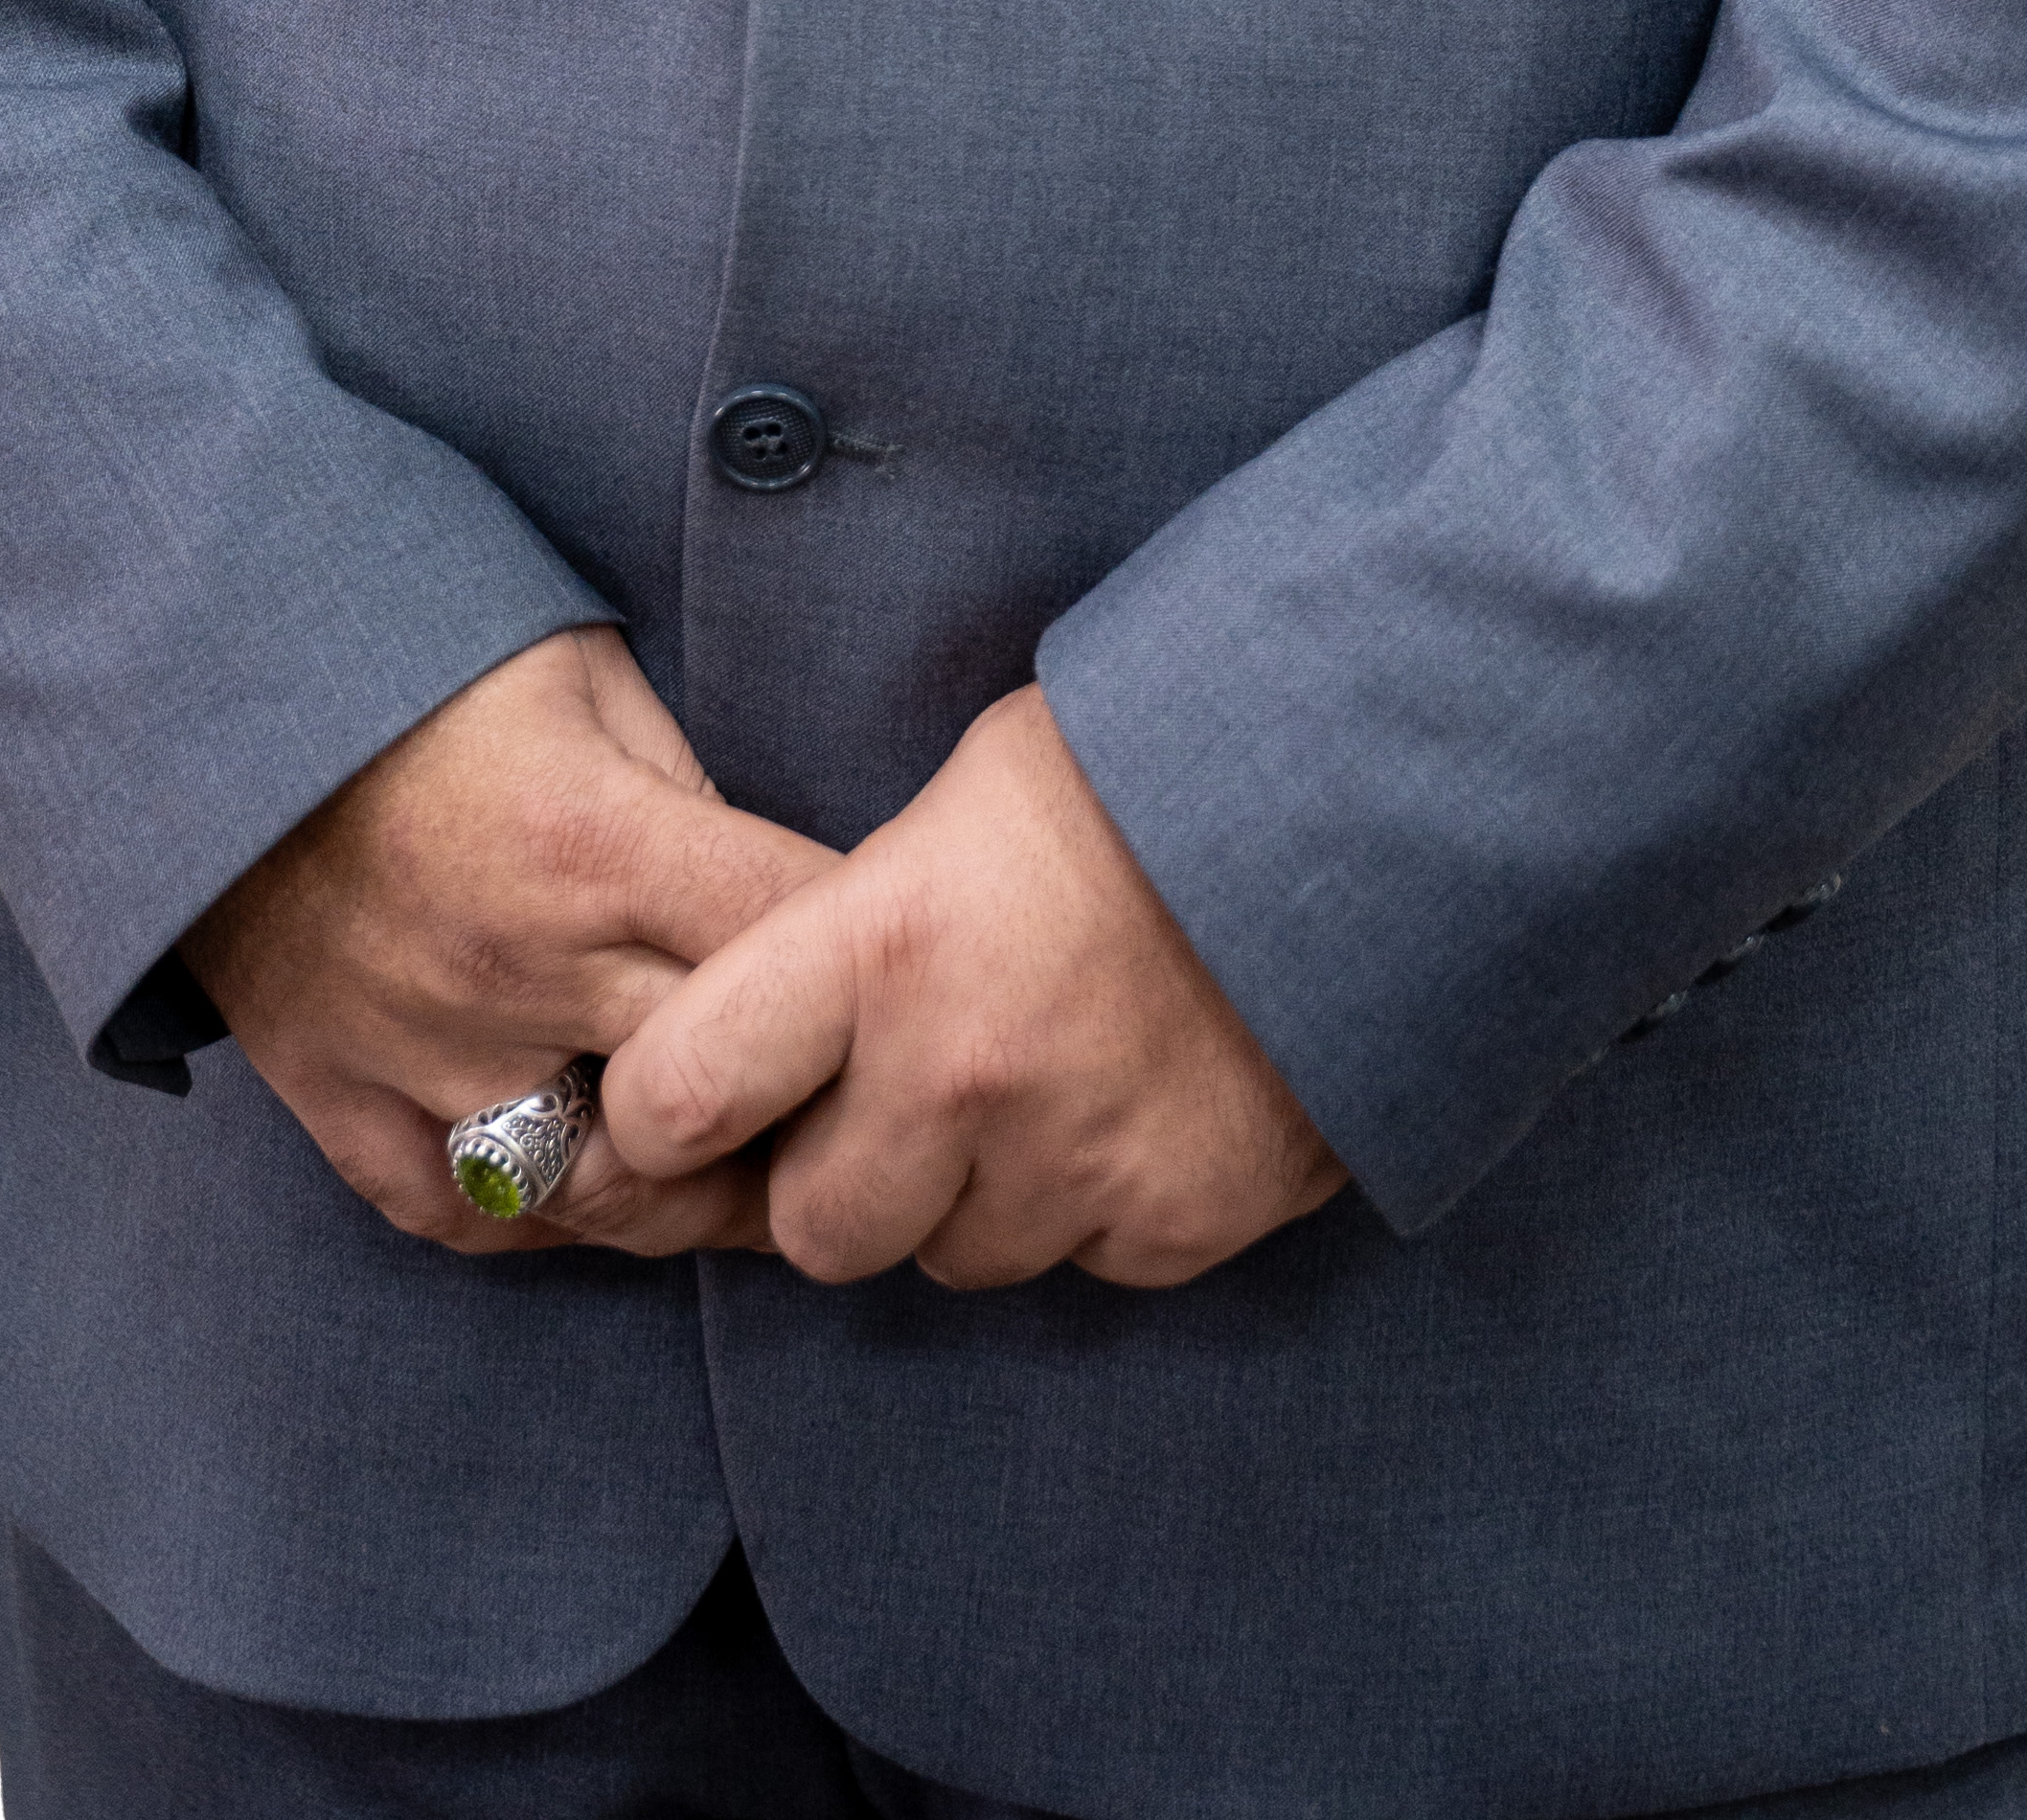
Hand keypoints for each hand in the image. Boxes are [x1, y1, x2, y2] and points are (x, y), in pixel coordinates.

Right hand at [185, 626, 836, 1257]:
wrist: (198, 687)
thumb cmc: (414, 658)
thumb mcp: (584, 676)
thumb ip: (684, 799)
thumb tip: (776, 906)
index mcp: (595, 845)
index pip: (794, 943)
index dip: (874, 960)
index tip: (908, 965)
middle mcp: (518, 971)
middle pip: (721, 1098)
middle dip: (808, 1101)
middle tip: (859, 1098)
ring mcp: (423, 1054)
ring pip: (606, 1194)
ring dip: (688, 1190)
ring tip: (747, 1166)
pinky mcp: (341, 1102)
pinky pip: (467, 1214)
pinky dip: (542, 1211)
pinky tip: (598, 1179)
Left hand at [601, 681, 1346, 1290]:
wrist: (1365, 794)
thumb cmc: (1143, 762)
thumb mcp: (963, 795)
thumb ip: (860, 925)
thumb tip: (776, 1024)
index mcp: (884, 941)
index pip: (676, 1094)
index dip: (661, 1116)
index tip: (683, 1103)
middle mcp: (962, 1074)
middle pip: (815, 1227)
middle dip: (839, 1178)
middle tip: (898, 1096)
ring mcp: (1076, 1163)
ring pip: (953, 1258)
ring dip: (973, 1196)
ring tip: (1042, 1076)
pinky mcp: (1178, 1223)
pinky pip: (1086, 1263)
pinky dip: (1096, 1205)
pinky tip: (1140, 1097)